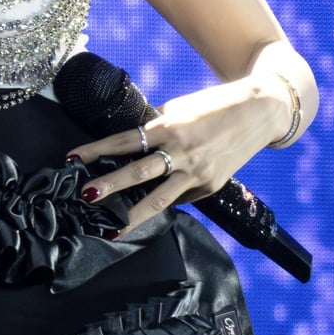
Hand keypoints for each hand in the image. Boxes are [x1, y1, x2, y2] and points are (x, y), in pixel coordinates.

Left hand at [67, 76, 290, 234]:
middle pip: (138, 172)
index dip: (96, 149)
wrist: (261, 111)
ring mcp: (198, 172)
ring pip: (159, 199)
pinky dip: (165, 202)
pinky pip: (181, 198)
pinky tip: (149, 210)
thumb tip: (134, 145)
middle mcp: (182, 150)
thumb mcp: (181, 109)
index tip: (72, 158)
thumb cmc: (215, 106)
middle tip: (85, 196)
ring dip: (133, 215)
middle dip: (109, 186)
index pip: (124, 140)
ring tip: (111, 228)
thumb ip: (158, 127)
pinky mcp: (211, 186)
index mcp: (170, 126)